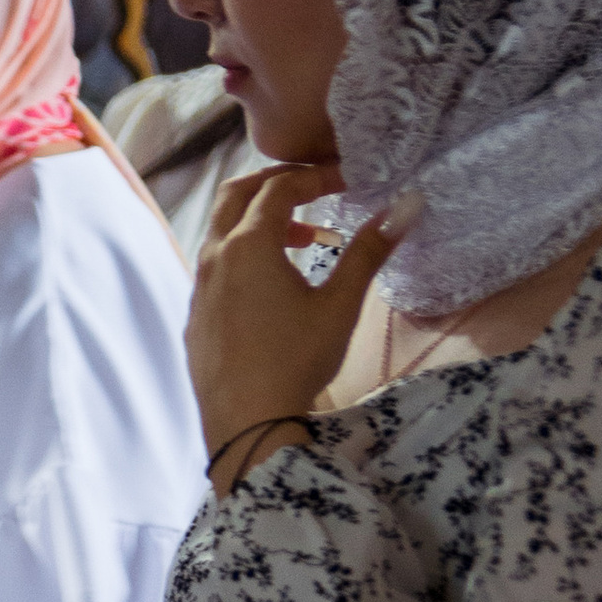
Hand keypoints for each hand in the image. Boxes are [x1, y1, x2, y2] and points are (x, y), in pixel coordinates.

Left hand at [186, 164, 408, 479]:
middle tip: (314, 191)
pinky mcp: (196, 316)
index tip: (346, 180)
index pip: (279, 187)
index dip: (314, 176)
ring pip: (222, 233)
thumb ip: (368, 251)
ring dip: (260, 224)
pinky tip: (273, 288)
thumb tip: (406, 206)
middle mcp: (214, 258)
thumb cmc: (296, 361)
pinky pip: (215, 267)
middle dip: (275, 185)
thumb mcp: (340, 306)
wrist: (247, 425)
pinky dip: (243, 256)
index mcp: (248, 245)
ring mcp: (199, 288)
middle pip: (236, 195)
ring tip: (304, 242)